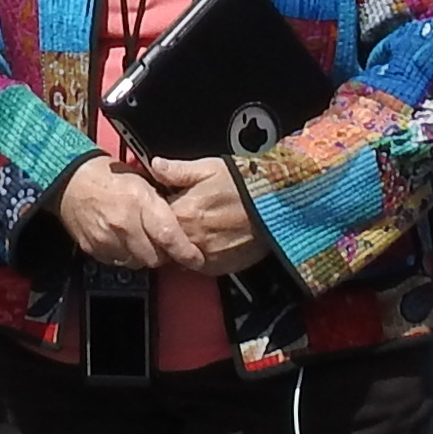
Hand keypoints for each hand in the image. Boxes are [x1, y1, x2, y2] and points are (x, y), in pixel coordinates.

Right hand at [48, 159, 194, 272]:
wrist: (71, 181)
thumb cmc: (109, 177)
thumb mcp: (142, 180)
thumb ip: (162, 204)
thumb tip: (183, 224)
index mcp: (140, 201)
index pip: (168, 236)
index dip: (185, 252)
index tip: (196, 259)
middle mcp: (124, 224)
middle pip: (155, 257)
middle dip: (164, 255)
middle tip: (165, 245)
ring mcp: (107, 239)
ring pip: (138, 263)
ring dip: (144, 256)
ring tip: (142, 239)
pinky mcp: (94, 249)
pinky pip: (118, 262)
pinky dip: (126, 255)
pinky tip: (124, 241)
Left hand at [139, 153, 271, 277]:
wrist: (278, 206)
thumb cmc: (246, 184)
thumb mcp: (209, 167)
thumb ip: (177, 170)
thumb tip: (155, 166)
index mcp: (183, 213)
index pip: (154, 218)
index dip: (157, 210)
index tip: (166, 202)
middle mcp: (191, 238)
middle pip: (165, 240)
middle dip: (169, 230)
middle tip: (185, 215)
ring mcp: (205, 256)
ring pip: (181, 254)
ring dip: (185, 243)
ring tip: (202, 226)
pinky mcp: (219, 267)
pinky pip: (200, 265)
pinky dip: (201, 255)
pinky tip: (213, 239)